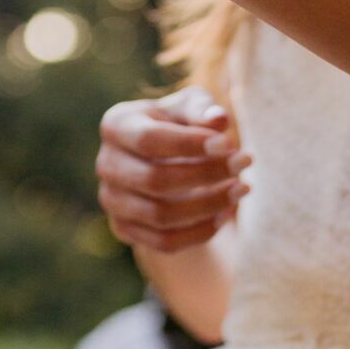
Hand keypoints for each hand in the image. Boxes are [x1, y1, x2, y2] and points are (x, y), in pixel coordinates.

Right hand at [96, 86, 251, 253]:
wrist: (161, 159)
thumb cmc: (178, 123)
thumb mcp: (190, 107)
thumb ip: (202, 109)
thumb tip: (219, 120)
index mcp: (116, 124)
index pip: (149, 140)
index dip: (190, 145)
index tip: (229, 145)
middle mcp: (106, 163)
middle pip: (154, 180)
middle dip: (205, 175)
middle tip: (243, 166)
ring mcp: (111, 199)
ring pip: (160, 216)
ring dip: (208, 206)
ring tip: (240, 190)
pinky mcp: (124, 228)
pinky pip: (164, 241)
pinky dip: (200, 232)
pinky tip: (225, 214)